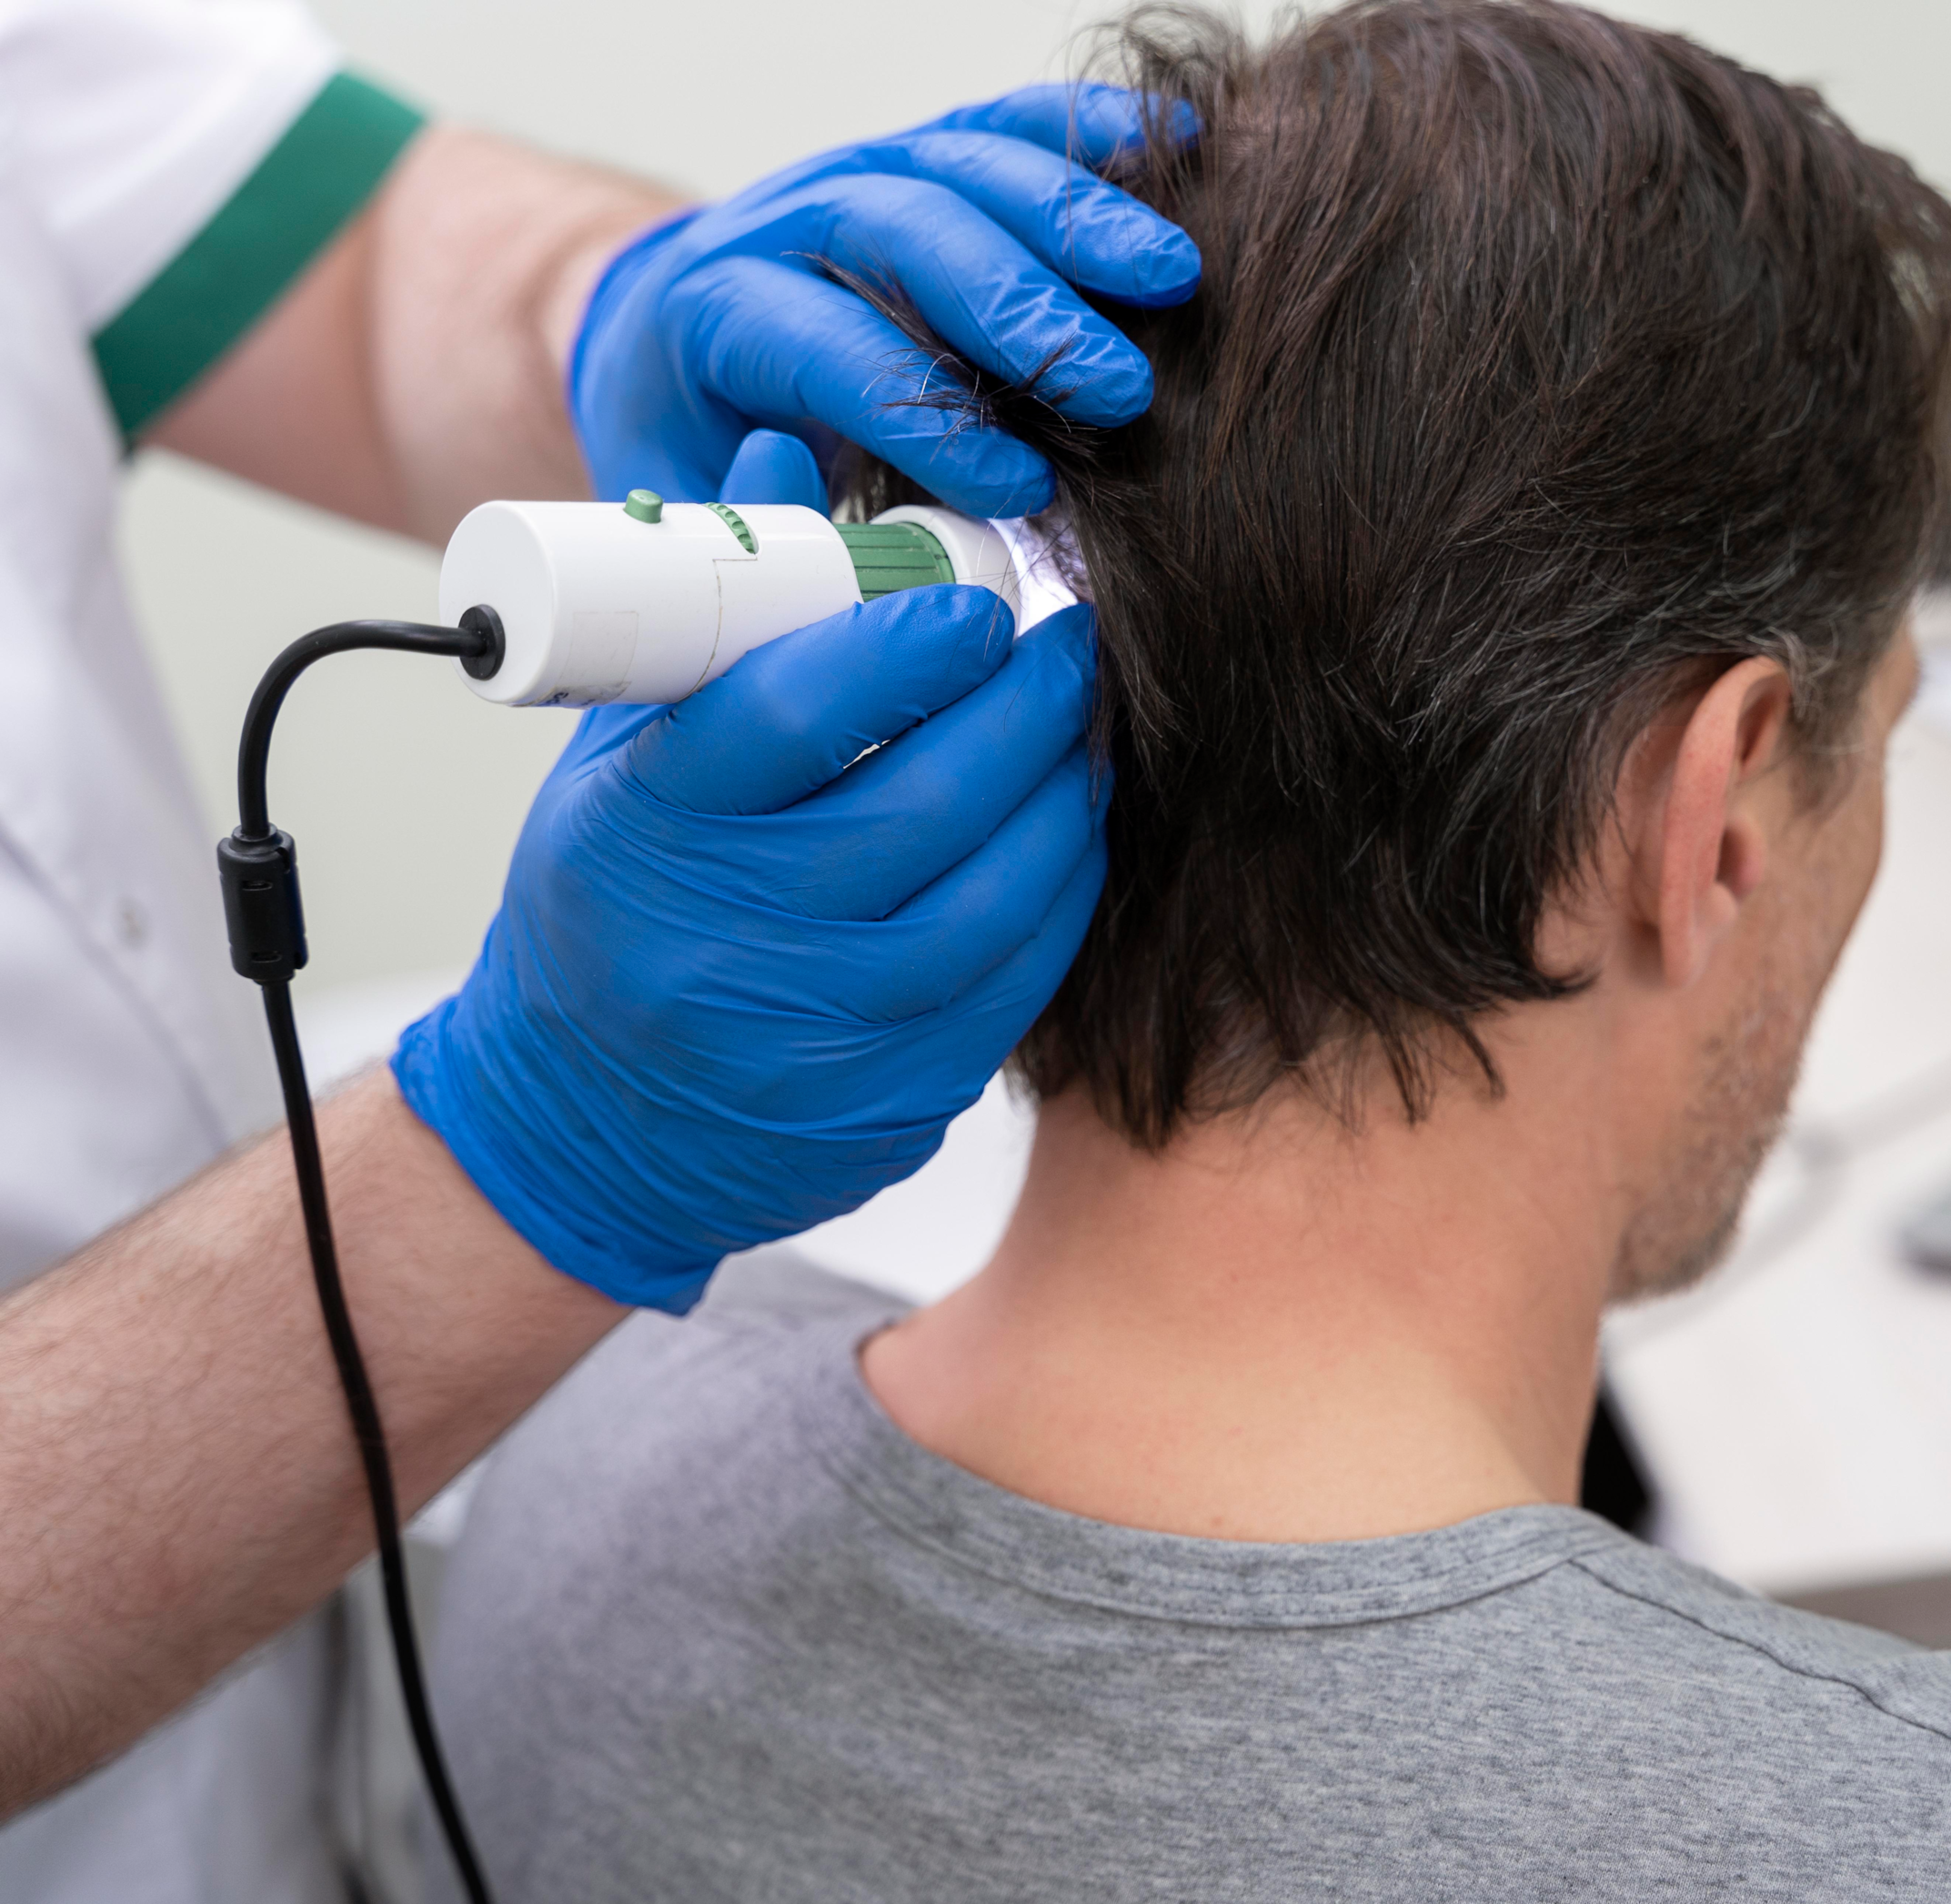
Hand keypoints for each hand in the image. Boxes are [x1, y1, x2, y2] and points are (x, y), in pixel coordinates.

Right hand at [393, 479, 1104, 1308]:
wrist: (585, 1127)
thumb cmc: (610, 907)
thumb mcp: (619, 760)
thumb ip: (713, 615)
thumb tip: (789, 447)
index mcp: (647, 829)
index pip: (791, 712)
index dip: (907, 644)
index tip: (978, 600)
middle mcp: (730, 938)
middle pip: (924, 799)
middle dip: (1024, 706)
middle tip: (1071, 644)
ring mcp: (818, 1033)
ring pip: (995, 892)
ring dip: (1064, 793)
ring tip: (1083, 726)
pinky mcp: (896, 1099)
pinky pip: (1018, 977)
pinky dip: (1061, 888)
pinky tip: (1071, 827)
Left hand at [570, 82, 1198, 514]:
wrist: (676, 351)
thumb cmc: (704, 449)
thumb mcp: (699, 512)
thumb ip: (767, 534)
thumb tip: (861, 560)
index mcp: (715, 311)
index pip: (826, 344)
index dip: (928, 416)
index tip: (1022, 488)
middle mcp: (786, 220)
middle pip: (907, 231)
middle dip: (1022, 309)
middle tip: (1122, 389)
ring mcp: (862, 171)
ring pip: (968, 163)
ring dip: (1080, 217)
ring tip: (1174, 278)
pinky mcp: (927, 154)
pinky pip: (1009, 122)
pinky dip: (1093, 129)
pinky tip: (1177, 142)